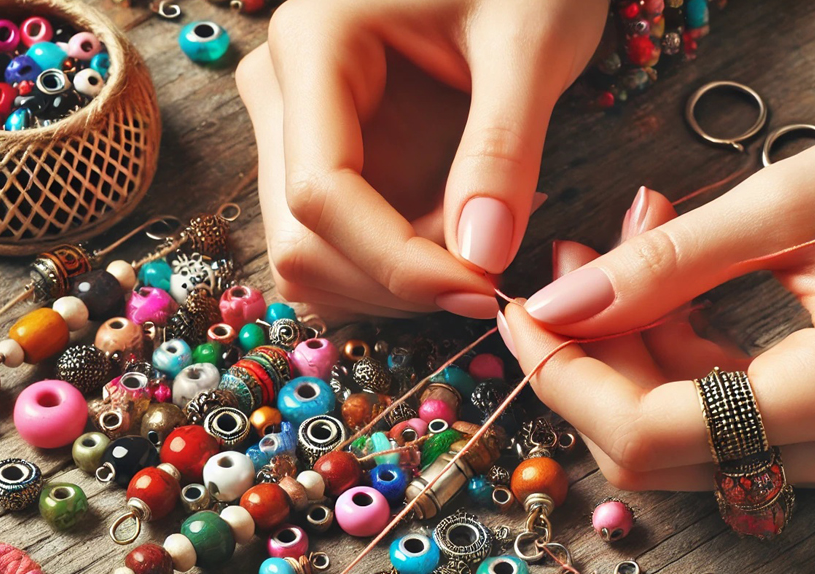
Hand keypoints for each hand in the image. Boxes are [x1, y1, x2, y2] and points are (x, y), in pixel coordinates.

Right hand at [237, 0, 605, 318]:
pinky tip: (459, 229)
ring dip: (395, 282)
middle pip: (301, 240)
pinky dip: (394, 268)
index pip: (321, 193)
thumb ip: (503, 147)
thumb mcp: (533, 41)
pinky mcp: (324, 155)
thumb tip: (479, 257)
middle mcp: (281, 89)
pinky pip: (336, 247)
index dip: (396, 262)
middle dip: (396, 281)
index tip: (480, 290)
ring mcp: (294, 127)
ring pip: (310, 257)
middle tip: (491, 270)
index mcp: (313, 46)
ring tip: (483, 233)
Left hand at [499, 115, 814, 490]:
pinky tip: (664, 288)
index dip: (566, 378)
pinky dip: (671, 361)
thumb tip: (555, 306)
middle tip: (569, 266)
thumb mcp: (781, 205)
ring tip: (618, 249)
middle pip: (655, 449)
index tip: (523, 312)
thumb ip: (661, 266)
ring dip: (626, 356)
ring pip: (679, 441)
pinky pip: (718, 423)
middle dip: (590, 362)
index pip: (650, 432)